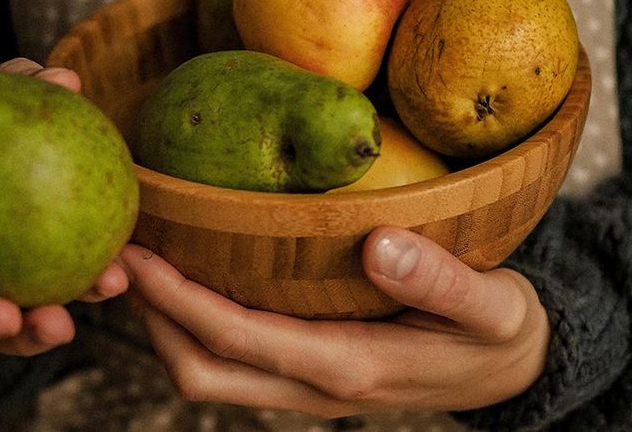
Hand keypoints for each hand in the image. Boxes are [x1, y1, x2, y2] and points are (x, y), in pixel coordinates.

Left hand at [121, 226, 549, 417]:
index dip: (176, 301)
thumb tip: (378, 244)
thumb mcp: (492, 305)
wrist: (513, 371)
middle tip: (118, 255)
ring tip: (143, 260)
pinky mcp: (309, 372)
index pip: (236, 340)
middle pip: (201, 370)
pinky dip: (198, 323)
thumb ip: (440, 281)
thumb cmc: (500, 332)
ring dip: (167, 324)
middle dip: (151, 319)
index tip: (134, 255)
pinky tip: (196, 273)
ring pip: (210, 371)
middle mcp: (315, 386)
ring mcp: (308, 386)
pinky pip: (234, 358)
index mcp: (348, 366)